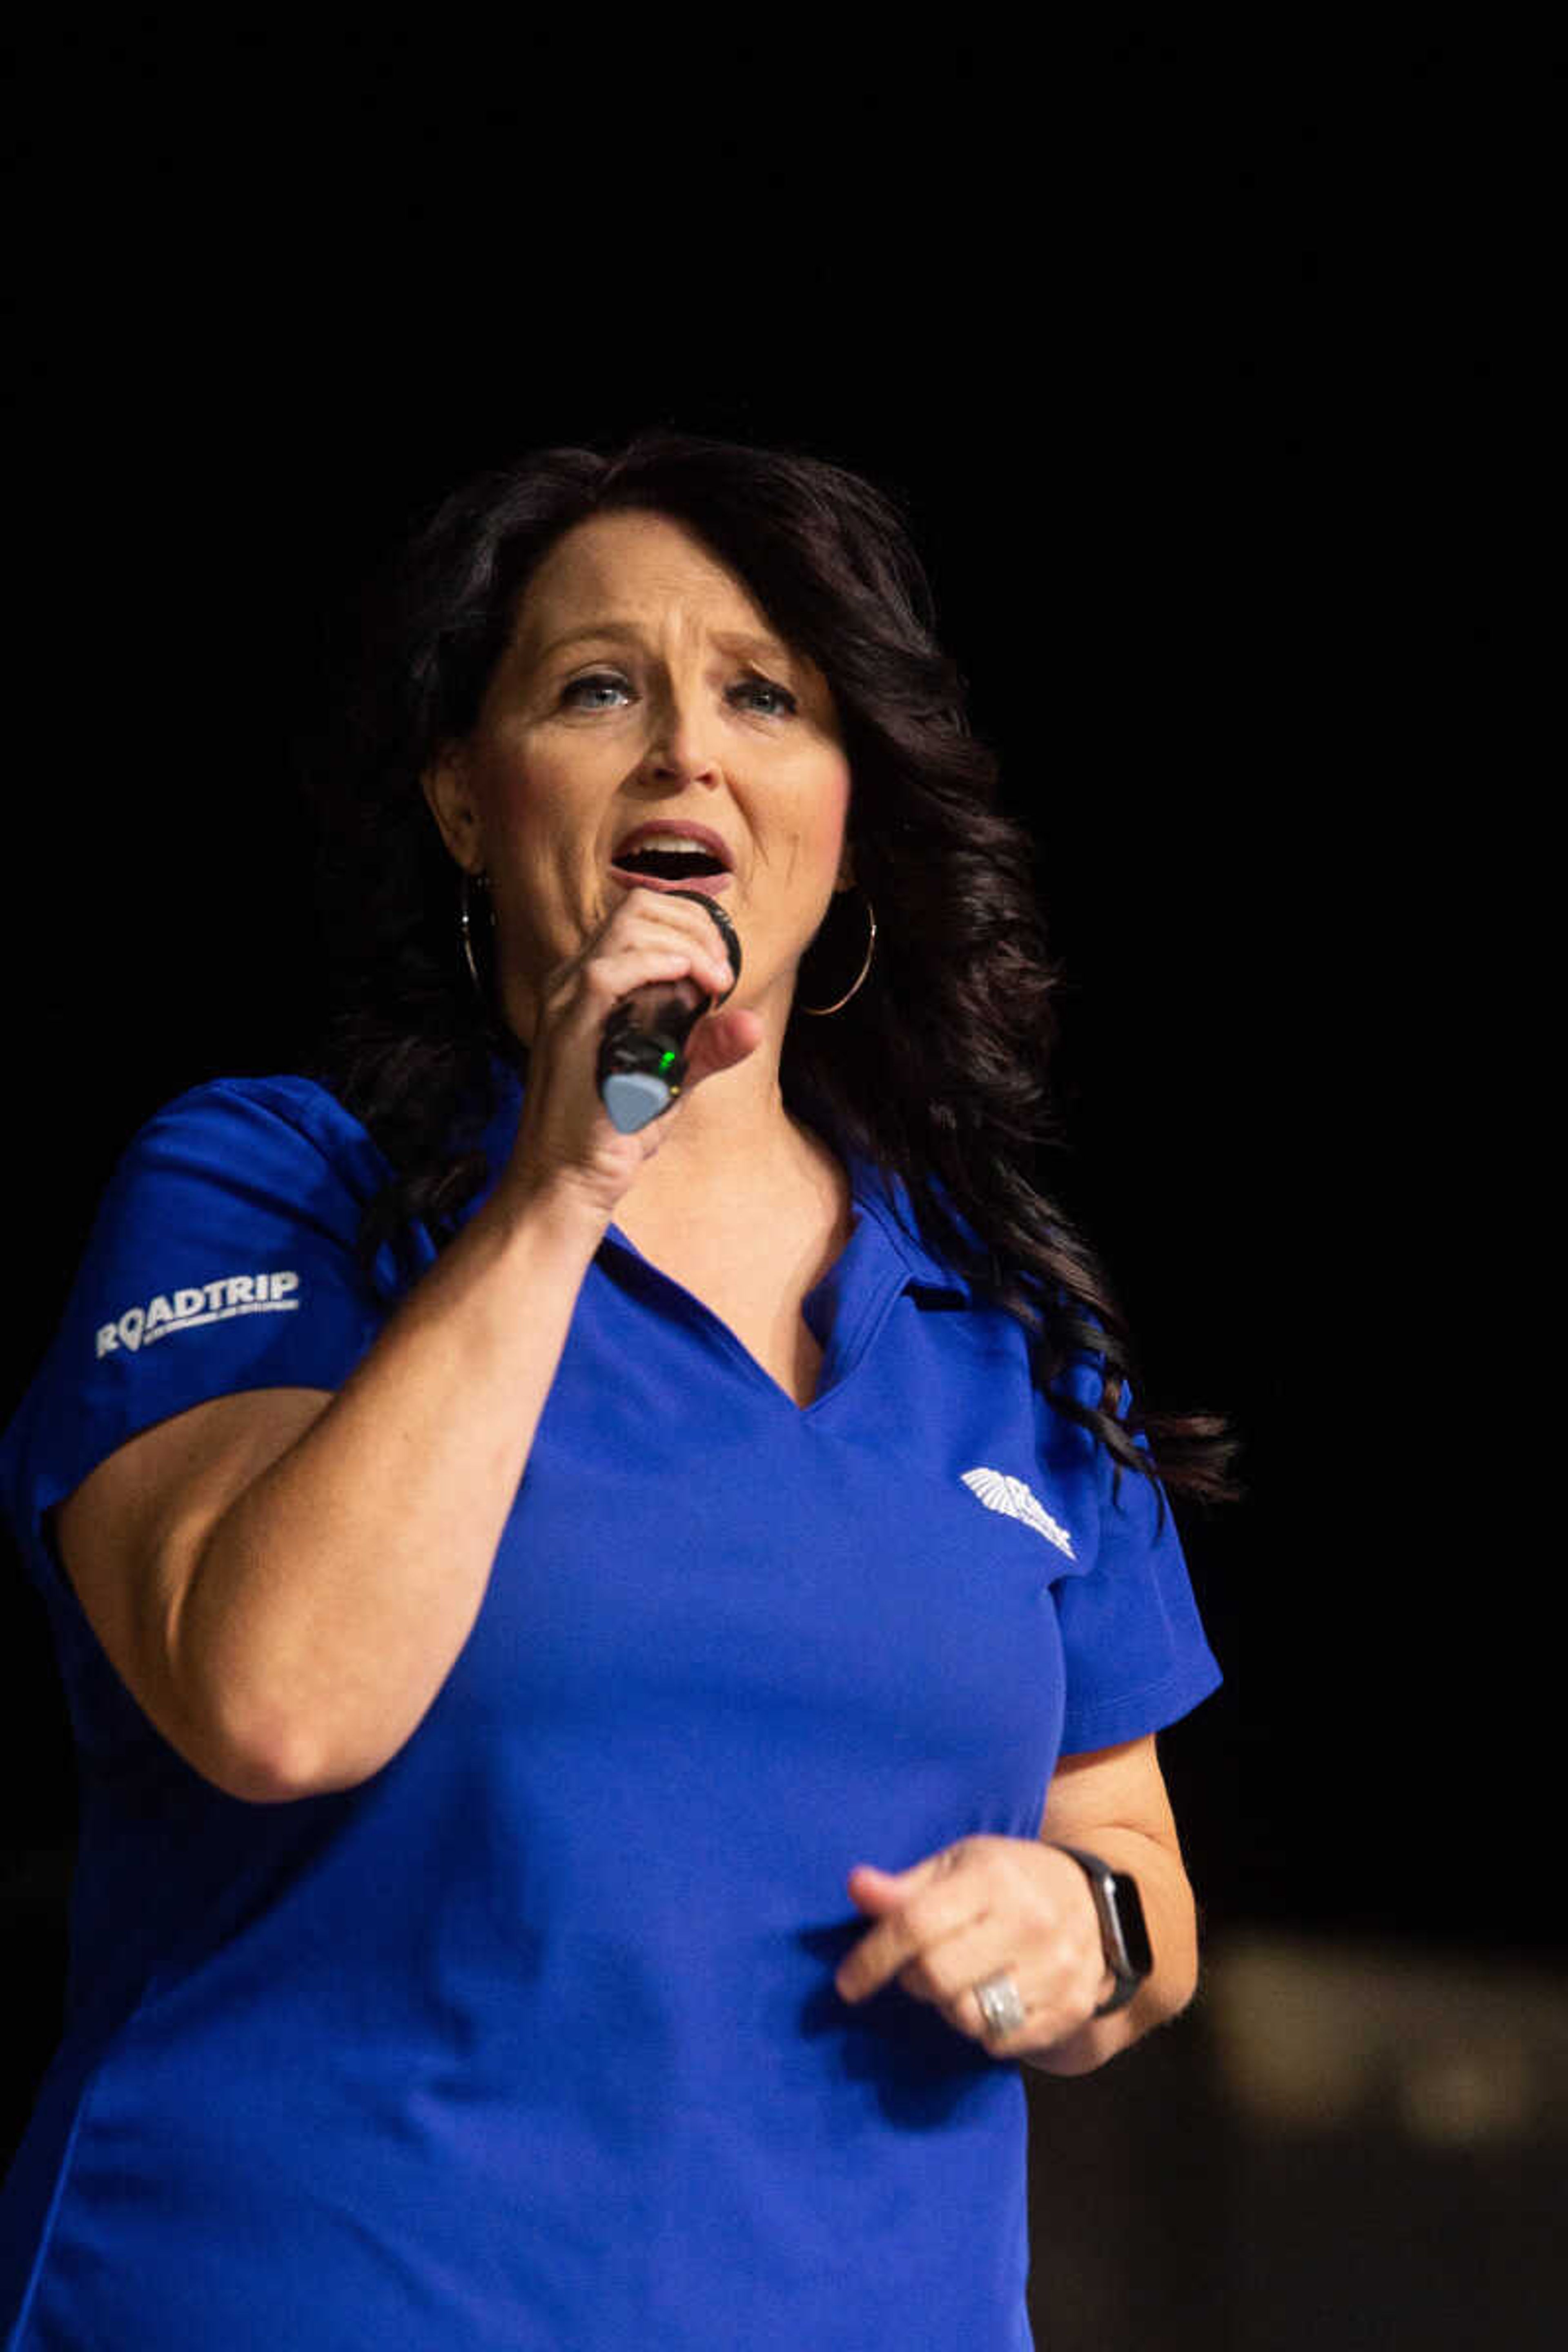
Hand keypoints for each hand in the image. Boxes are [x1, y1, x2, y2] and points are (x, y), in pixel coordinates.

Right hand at [501, 887, 763, 1225]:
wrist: (568, 1179)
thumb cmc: (614, 1130)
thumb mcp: (672, 1079)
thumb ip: (706, 1047)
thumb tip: (752, 1024)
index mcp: (592, 984)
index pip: (642, 916)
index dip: (692, 925)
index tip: (723, 968)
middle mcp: (573, 982)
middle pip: (637, 908)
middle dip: (696, 927)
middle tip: (724, 974)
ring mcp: (567, 1001)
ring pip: (626, 926)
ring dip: (686, 942)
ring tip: (714, 982)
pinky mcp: (569, 1027)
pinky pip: (607, 971)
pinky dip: (657, 963)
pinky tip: (689, 980)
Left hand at [834, 1837, 1114, 2061]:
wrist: (1096, 1905)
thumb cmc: (1010, 1880)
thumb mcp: (958, 1866)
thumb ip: (905, 1886)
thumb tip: (856, 1886)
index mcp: (993, 1878)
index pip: (916, 1924)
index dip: (872, 1957)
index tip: (846, 1984)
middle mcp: (1029, 1921)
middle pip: (937, 1977)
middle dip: (911, 1980)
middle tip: (916, 1969)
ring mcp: (1056, 1968)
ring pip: (968, 2016)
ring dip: (947, 2006)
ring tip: (958, 1981)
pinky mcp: (1071, 2008)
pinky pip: (1001, 2042)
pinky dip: (983, 2030)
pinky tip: (989, 1999)